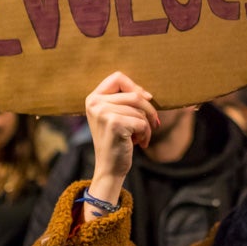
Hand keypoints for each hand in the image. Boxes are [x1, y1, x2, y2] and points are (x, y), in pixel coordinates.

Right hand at [85, 72, 158, 211]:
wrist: (109, 168)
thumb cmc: (117, 141)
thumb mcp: (115, 116)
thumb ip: (125, 100)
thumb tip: (147, 94)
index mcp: (93, 98)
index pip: (118, 77)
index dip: (135, 86)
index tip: (146, 99)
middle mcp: (94, 103)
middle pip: (134, 94)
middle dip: (149, 110)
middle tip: (153, 124)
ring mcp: (103, 113)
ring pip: (140, 110)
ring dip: (147, 125)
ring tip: (140, 137)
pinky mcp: (114, 124)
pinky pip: (142, 122)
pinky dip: (146, 134)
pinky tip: (139, 143)